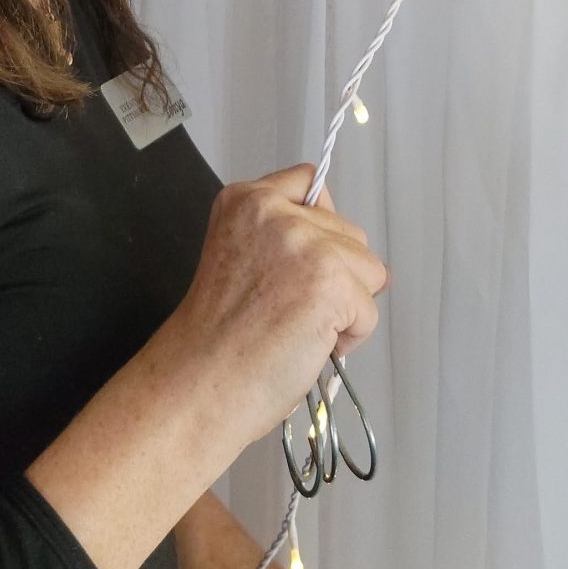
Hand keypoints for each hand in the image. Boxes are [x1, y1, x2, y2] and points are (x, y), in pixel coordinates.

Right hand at [152, 166, 386, 447]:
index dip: (317, 228)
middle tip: (287, 308)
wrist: (198, 385)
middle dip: (335, 273)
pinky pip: (369, 311)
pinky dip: (350, 337)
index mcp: (245, 199)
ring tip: (298, 328)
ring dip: (346, 306)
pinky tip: (307, 346)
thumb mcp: (240, 254)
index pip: (311, 183)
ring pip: (368, 270)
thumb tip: (343, 242)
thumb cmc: (217, 339)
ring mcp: (305, 245)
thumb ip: (281, 234)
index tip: (300, 264)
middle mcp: (276, 212)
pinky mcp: (331, 282)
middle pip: (348, 232)